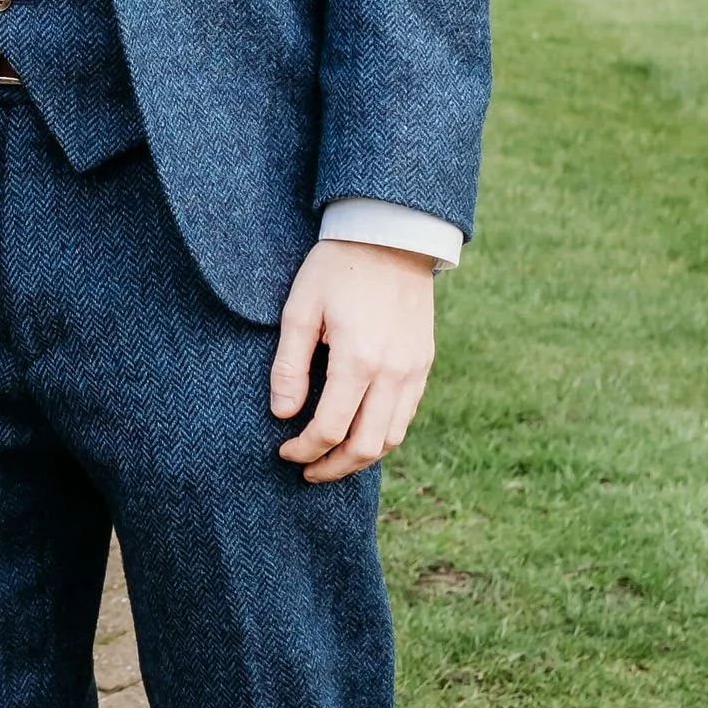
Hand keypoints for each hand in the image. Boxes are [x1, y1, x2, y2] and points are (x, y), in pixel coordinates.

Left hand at [270, 239, 437, 482]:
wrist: (391, 236)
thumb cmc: (336, 269)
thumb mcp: (300, 309)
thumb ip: (290, 365)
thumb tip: (284, 414)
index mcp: (358, 360)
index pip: (330, 430)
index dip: (304, 450)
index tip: (284, 451)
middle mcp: (393, 372)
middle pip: (366, 447)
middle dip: (333, 467)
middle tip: (306, 471)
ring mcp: (414, 370)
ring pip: (391, 437)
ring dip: (360, 457)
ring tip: (331, 459)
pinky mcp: (424, 363)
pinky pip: (406, 415)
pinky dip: (382, 434)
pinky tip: (358, 431)